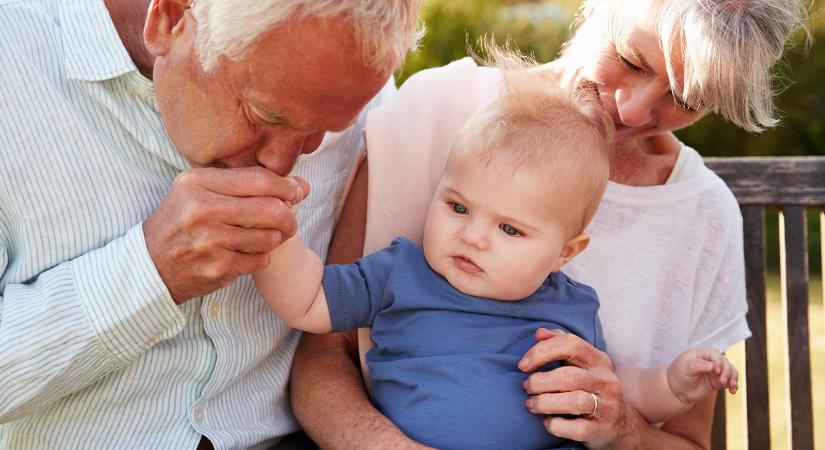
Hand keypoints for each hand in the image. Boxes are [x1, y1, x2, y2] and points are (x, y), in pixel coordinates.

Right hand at [144, 166, 309, 302]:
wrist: (149, 264)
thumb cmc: (181, 220)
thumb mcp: (200, 190)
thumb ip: (247, 183)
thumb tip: (303, 185)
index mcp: (198, 184)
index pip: (259, 180)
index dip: (286, 186)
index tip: (296, 191)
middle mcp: (202, 211)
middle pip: (271, 209)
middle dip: (289, 215)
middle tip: (289, 219)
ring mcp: (210, 242)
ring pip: (270, 237)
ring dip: (275, 237)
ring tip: (264, 235)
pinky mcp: (218, 269)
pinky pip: (260, 260)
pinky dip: (261, 256)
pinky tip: (246, 252)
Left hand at [520, 328, 639, 448]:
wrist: (621, 424)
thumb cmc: (592, 388)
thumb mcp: (582, 363)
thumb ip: (560, 344)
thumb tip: (540, 333)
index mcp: (598, 360)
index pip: (571, 345)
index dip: (542, 351)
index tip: (522, 365)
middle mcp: (605, 381)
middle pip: (569, 376)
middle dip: (539, 381)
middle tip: (526, 387)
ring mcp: (606, 406)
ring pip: (575, 401)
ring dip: (545, 403)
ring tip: (531, 404)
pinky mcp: (602, 430)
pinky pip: (577, 428)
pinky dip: (556, 425)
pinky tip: (547, 422)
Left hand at [667, 347, 738, 404]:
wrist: (677, 391)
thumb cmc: (678, 376)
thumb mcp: (685, 368)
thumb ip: (698, 365)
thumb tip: (713, 366)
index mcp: (700, 354)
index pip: (714, 353)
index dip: (718, 361)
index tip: (716, 371)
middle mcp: (710, 361)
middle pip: (725, 362)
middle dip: (726, 371)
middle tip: (722, 382)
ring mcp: (715, 371)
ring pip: (730, 370)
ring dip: (733, 378)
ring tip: (731, 386)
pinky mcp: (718, 381)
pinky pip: (730, 380)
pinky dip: (733, 385)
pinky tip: (732, 391)